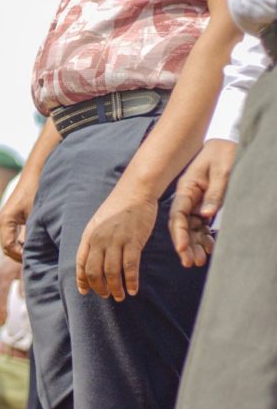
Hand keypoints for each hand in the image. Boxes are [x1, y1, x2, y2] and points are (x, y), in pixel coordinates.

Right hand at [0, 176, 37, 260]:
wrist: (37, 172)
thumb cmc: (38, 190)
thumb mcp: (37, 214)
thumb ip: (34, 233)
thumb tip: (38, 253)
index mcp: (5, 220)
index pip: (8, 247)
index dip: (22, 256)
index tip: (38, 258)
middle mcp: (3, 221)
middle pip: (7, 248)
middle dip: (22, 256)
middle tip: (40, 260)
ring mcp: (7, 220)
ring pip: (11, 244)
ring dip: (23, 250)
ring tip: (40, 254)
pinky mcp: (14, 218)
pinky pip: (15, 237)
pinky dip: (24, 244)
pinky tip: (38, 244)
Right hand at [0, 254, 21, 323]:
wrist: (26, 238)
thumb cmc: (28, 253)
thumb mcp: (27, 268)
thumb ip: (24, 283)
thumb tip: (21, 298)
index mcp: (4, 276)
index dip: (1, 312)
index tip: (3, 324)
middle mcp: (1, 275)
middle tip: (2, 324)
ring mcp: (3, 272)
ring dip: (1, 304)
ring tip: (4, 317)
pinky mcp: (7, 271)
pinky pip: (2, 288)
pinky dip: (3, 298)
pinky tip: (9, 302)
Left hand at [75, 185, 157, 299]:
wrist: (135, 191)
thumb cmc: (118, 207)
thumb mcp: (98, 222)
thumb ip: (95, 239)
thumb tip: (95, 258)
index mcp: (89, 235)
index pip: (81, 263)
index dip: (82, 280)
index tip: (85, 292)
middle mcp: (99, 240)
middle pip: (94, 271)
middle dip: (99, 287)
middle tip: (106, 296)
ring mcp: (115, 240)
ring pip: (112, 272)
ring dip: (116, 288)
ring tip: (120, 297)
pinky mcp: (133, 241)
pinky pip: (130, 267)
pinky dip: (131, 281)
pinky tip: (133, 290)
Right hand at [169, 138, 235, 268]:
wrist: (228, 145)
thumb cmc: (224, 154)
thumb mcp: (222, 171)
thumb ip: (215, 193)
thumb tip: (206, 215)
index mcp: (186, 188)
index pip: (178, 215)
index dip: (179, 233)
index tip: (183, 249)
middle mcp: (188, 197)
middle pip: (182, 225)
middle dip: (185, 245)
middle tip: (191, 263)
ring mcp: (197, 202)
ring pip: (192, 228)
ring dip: (194, 245)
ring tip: (200, 261)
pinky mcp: (206, 205)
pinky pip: (203, 225)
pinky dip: (205, 237)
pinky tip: (209, 249)